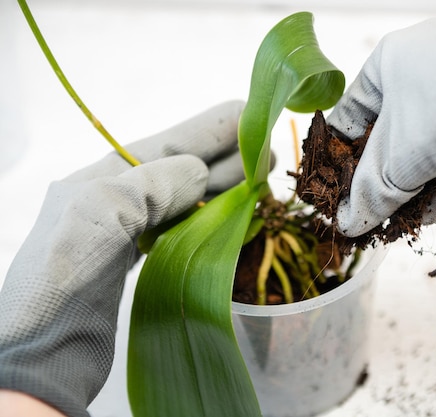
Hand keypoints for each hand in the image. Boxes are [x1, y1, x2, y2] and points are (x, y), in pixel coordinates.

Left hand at [0, 100, 244, 416]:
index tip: (248, 114)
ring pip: (186, 198)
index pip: (168, 143)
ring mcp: (128, 232)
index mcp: (103, 177)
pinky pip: (182, 229)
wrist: (42, 352)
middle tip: (268, 152)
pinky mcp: (138, 264)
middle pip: (182, 168)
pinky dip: (210, 218)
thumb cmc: (61, 278)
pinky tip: (230, 215)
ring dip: (224, 186)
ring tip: (259, 178)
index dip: (210, 129)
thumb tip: (200, 171)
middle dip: (225, 156)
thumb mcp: (102, 212)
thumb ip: (153, 184)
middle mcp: (116, 198)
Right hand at [328, 0, 435, 236]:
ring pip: (426, 141)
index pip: (349, 118)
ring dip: (416, 185)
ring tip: (407, 221)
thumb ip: (370, 194)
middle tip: (377, 213)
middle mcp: (421, 66)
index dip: (339, 160)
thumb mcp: (400, 160)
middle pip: (390, 135)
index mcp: (387, 64)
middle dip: (385, 181)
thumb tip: (348, 223)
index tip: (338, 193)